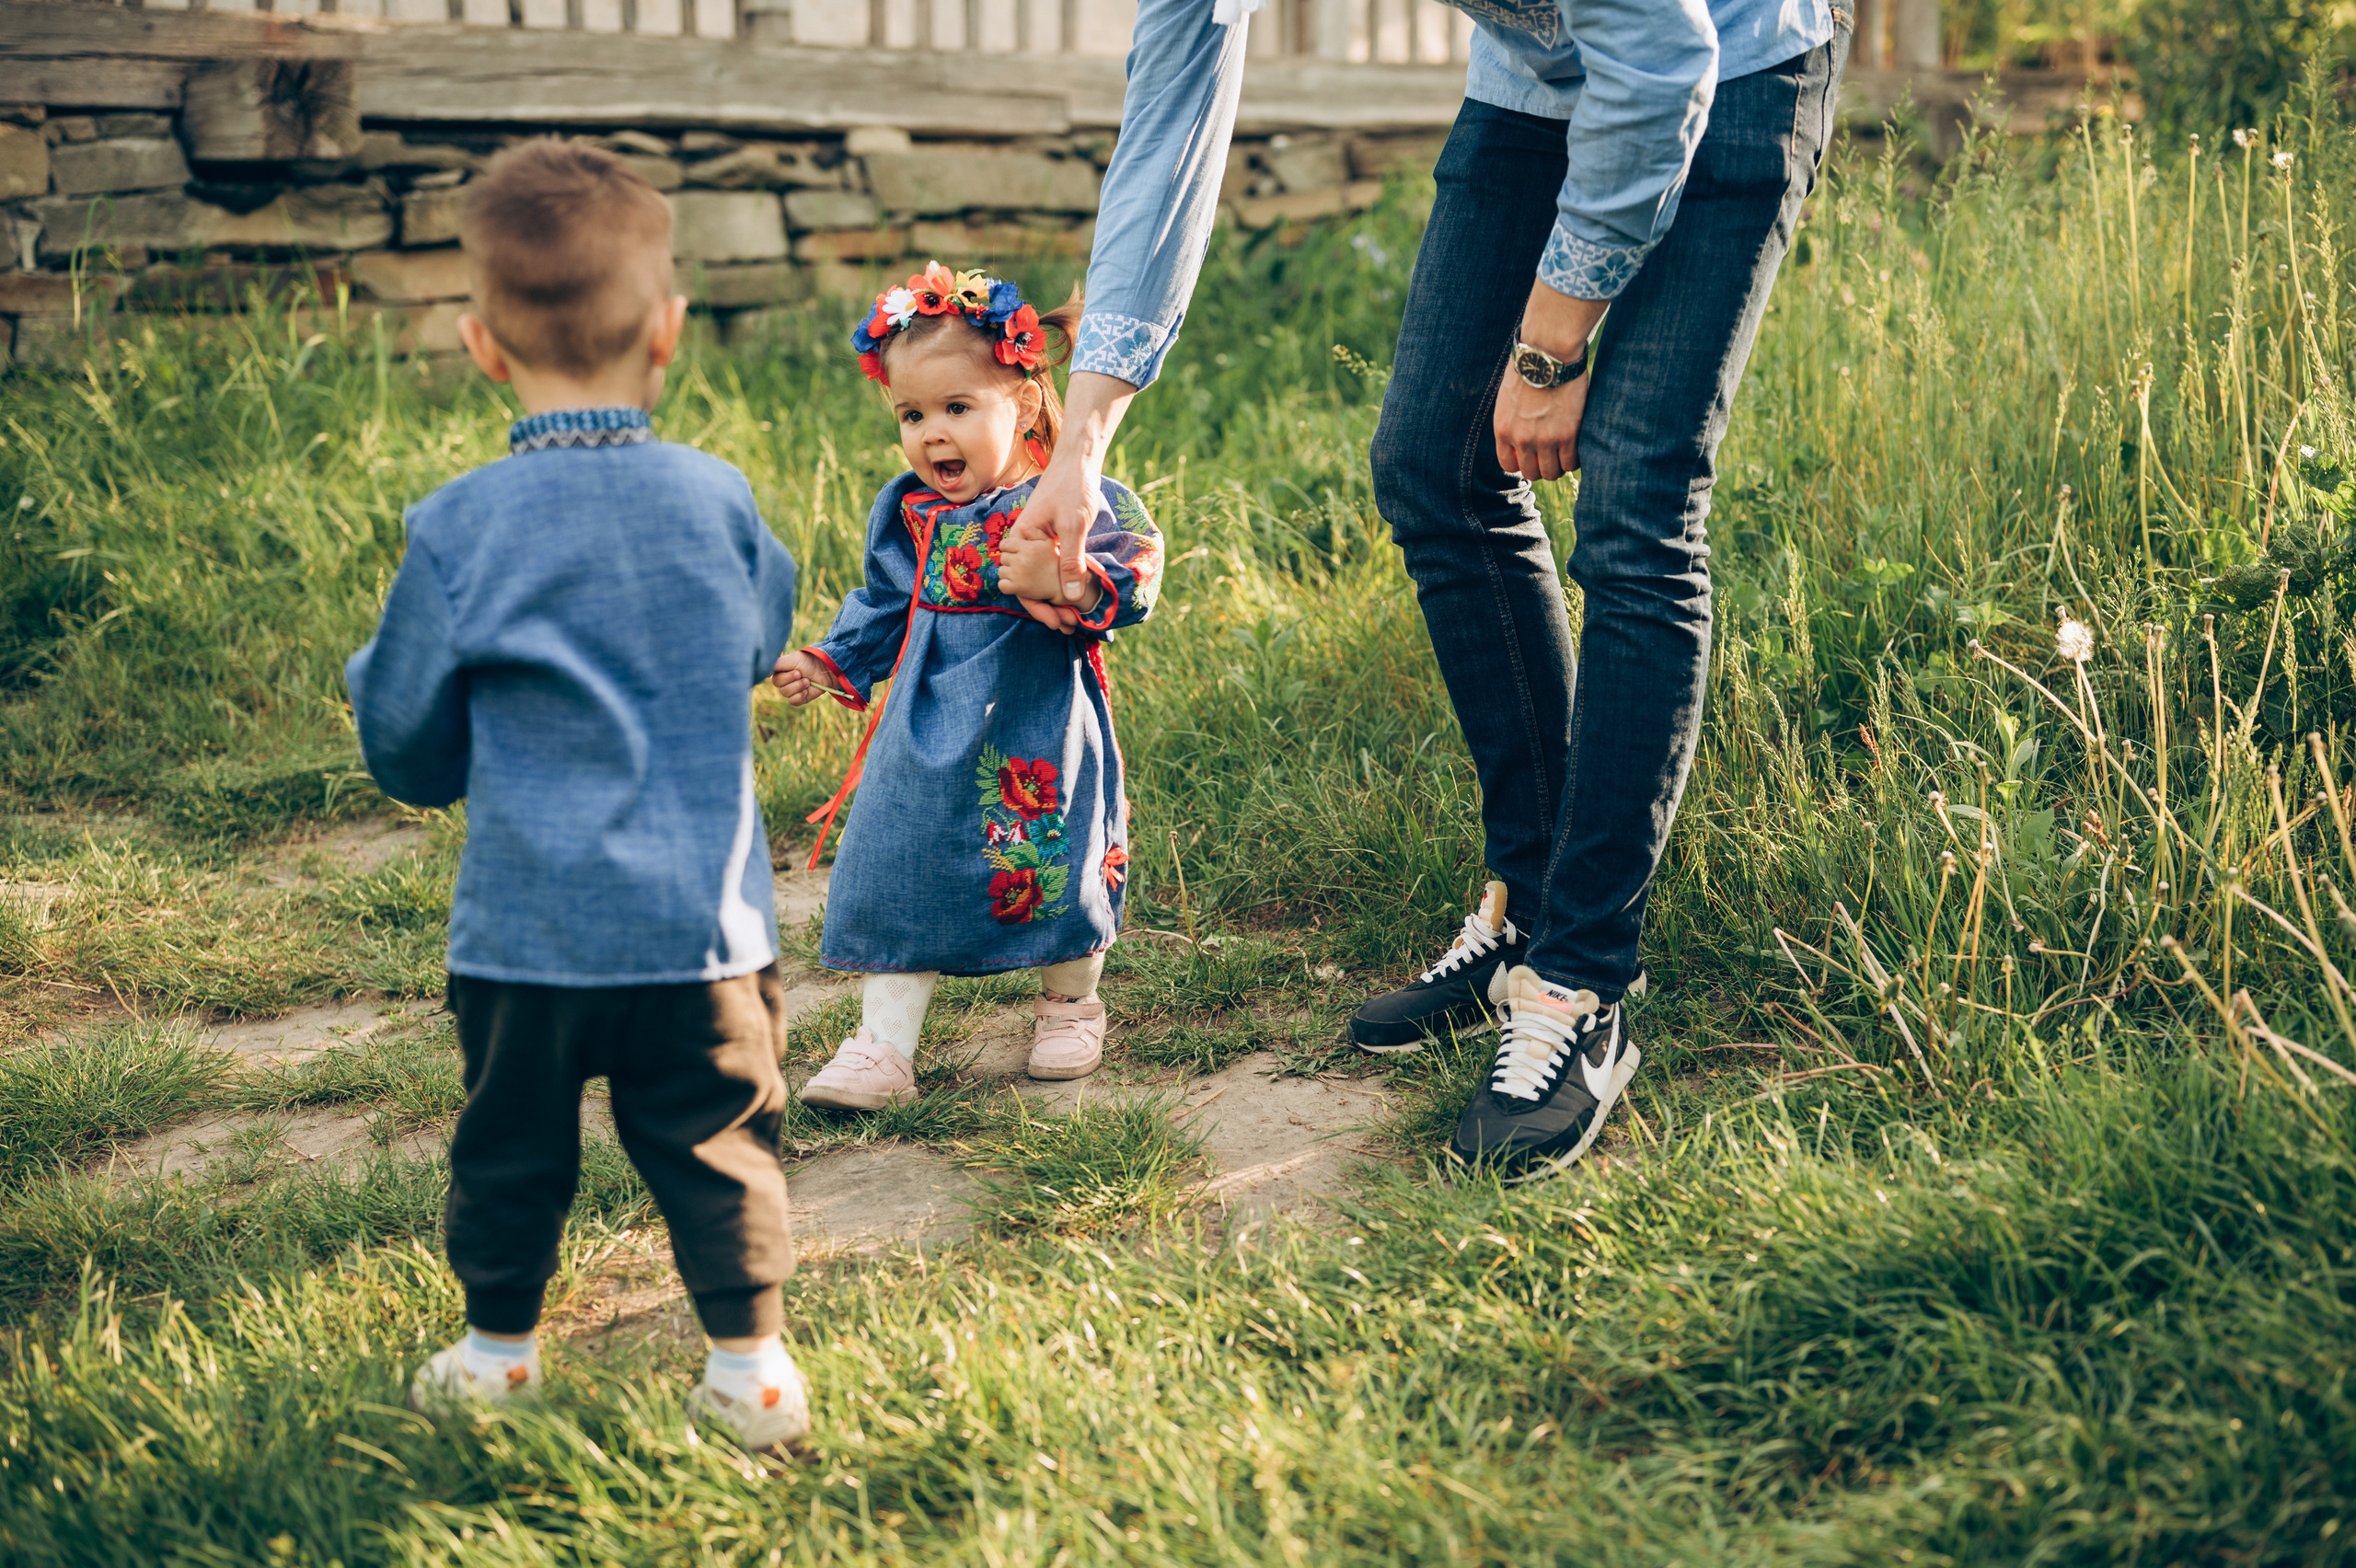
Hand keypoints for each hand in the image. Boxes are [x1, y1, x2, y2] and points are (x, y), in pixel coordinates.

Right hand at [771, 649, 841, 705]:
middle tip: (801, 674)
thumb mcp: (792, 659)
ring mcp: (792, 691)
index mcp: (781, 672)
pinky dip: (800, 695)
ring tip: (807, 681)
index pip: (773, 678)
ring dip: (798, 686)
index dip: (784, 676)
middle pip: (779, 686)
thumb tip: (763, 672)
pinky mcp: (800, 699)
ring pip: (786, 694)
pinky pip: (793, 701)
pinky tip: (807, 690)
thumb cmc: (809, 661)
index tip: (795, 670)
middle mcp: (784, 682)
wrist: (826, 669)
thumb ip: (777, 664)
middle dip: (791, 680)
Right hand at [1030, 370, 1135, 602]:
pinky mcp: (1051, 541)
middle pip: (1029, 585)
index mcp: (1020, 540)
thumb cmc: (1072, 488)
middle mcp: (1024, 545)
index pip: (1021, 584)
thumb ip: (1071, 560)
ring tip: (1073, 618)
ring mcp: (1037, 544)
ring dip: (1056, 599)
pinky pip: (1052, 568)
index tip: (1058, 623)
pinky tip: (1075, 597)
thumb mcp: (1074, 526)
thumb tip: (1072, 596)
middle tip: (1069, 626)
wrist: (1078, 462)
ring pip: (1041, 579)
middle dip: (1048, 608)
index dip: (1039, 607)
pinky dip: (1062, 583)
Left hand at [1494, 371, 1591, 483]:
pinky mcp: (1567, 435)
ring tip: (1565, 455)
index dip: (1521, 464)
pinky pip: (1571, 462)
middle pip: (1531, 472)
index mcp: (1502, 429)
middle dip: (1541, 468)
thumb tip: (1520, 431)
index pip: (1508, 464)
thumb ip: (1512, 418)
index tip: (1531, 457)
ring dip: (1558, 467)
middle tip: (1551, 458)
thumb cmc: (1530, 367)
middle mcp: (1521, 439)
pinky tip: (1576, 450)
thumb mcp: (1508, 396)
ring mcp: (1545, 439)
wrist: (1549, 353)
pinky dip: (1574, 461)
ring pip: (1552, 472)